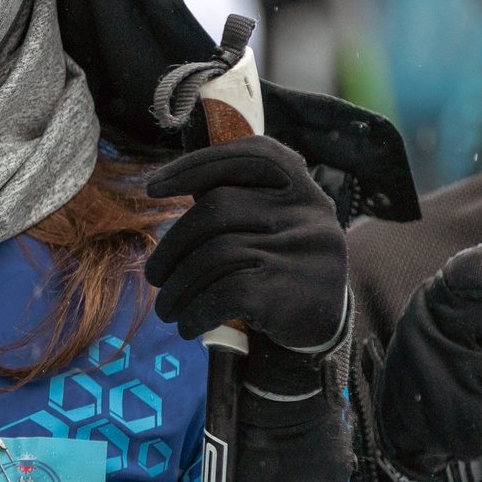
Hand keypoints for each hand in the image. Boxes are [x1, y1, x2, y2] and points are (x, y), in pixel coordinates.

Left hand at [144, 137, 347, 349]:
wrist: (328, 327)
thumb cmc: (282, 269)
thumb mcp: (274, 226)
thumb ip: (236, 201)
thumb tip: (169, 183)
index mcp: (300, 187)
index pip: (248, 155)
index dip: (195, 165)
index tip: (152, 187)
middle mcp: (306, 212)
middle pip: (217, 208)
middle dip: (173, 245)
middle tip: (154, 276)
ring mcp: (298, 250)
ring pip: (213, 255)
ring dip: (178, 288)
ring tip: (166, 308)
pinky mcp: (287, 291)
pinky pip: (222, 294)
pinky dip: (195, 311)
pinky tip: (187, 325)